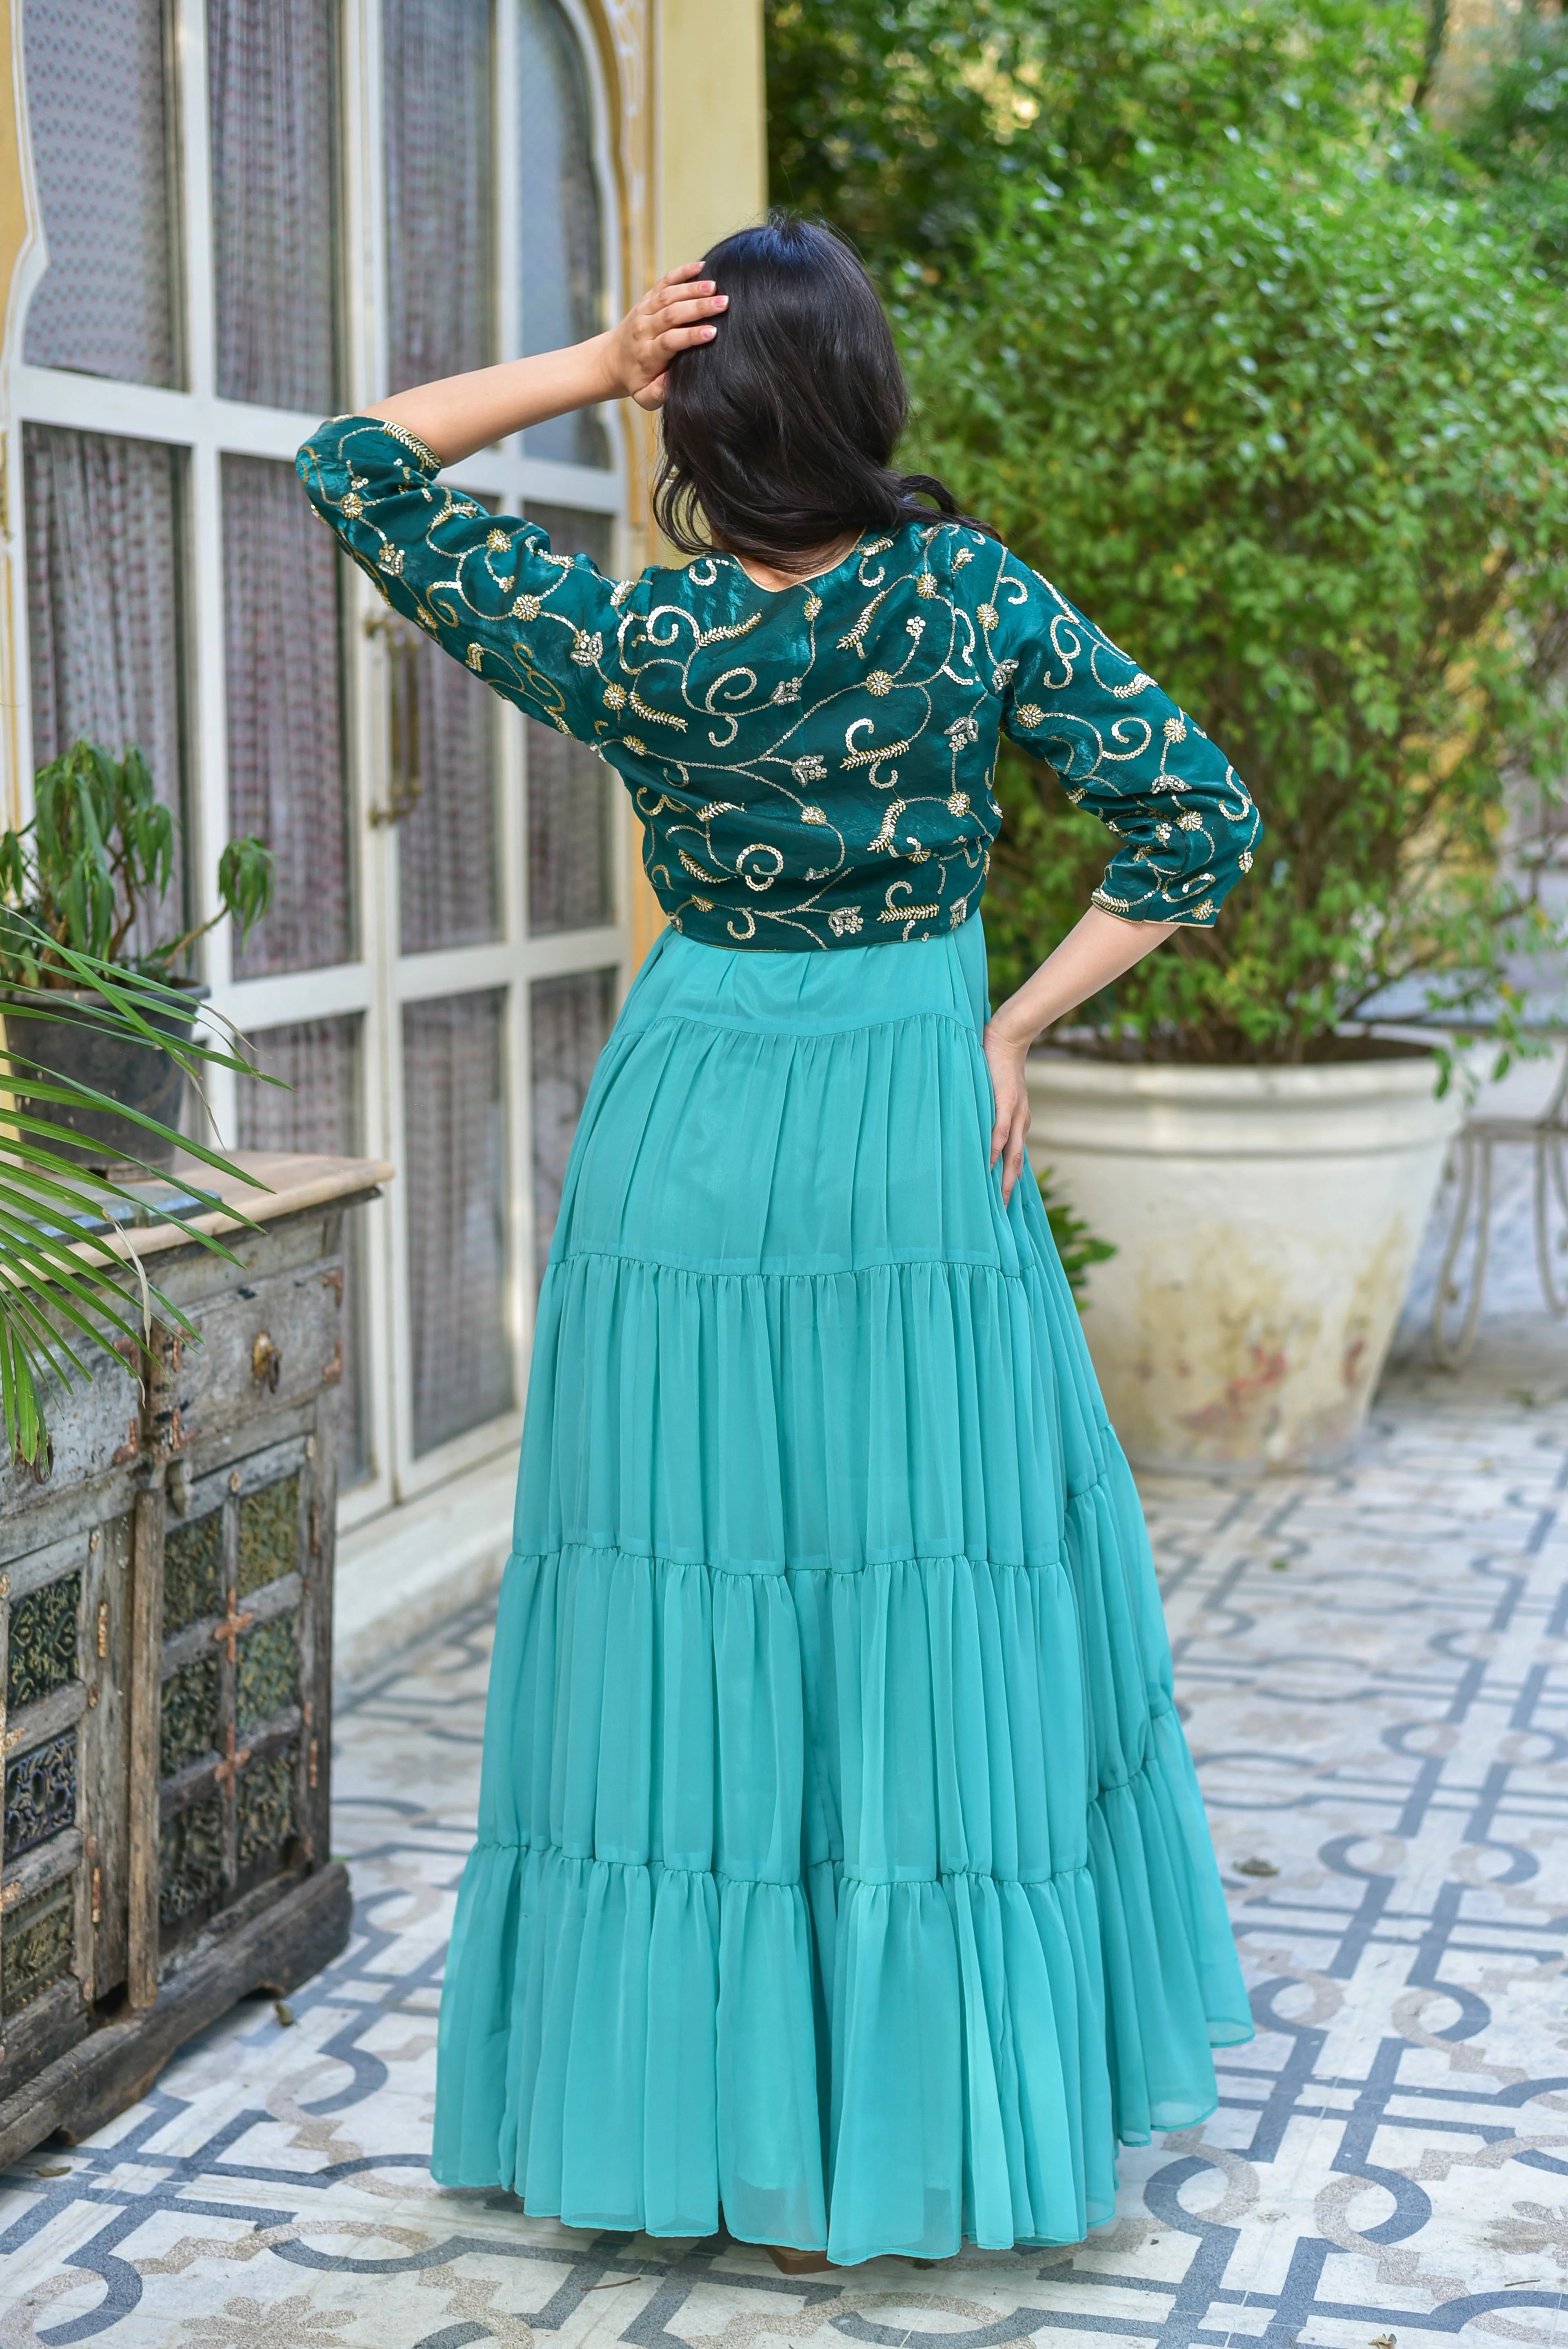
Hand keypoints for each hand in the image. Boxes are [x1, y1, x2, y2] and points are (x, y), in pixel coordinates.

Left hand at [606, 261, 728, 409]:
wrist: (612, 360)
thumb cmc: (636, 380)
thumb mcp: (645, 396)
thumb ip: (658, 393)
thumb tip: (672, 385)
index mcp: (647, 354)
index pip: (670, 341)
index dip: (690, 336)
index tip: (712, 332)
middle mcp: (644, 329)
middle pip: (671, 314)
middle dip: (698, 307)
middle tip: (724, 303)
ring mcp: (645, 310)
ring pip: (669, 295)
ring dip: (692, 288)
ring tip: (715, 285)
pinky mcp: (647, 298)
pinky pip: (665, 281)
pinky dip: (682, 272)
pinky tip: (702, 266)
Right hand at [983, 1015, 1033, 1205]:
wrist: (1006, 1038)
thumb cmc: (997, 1067)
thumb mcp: (994, 1096)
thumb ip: (989, 1116)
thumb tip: (977, 1136)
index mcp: (1018, 1123)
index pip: (1015, 1158)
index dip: (1011, 1181)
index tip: (1004, 1203)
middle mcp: (1020, 1122)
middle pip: (1017, 1163)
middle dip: (1009, 1188)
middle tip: (1002, 1212)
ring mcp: (1014, 1112)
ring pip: (1012, 1151)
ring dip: (1006, 1175)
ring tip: (999, 1196)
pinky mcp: (1005, 1100)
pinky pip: (1001, 1128)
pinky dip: (996, 1146)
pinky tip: (990, 1162)